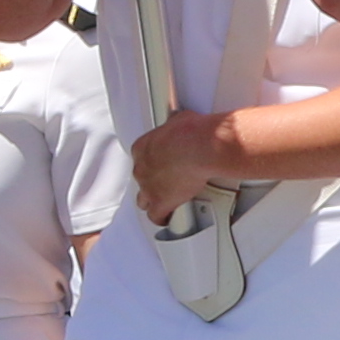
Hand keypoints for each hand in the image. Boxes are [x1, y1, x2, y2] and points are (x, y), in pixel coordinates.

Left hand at [128, 108, 234, 222]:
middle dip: (153, 182)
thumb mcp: (180, 120)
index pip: (141, 159)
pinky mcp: (160, 202)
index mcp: (142, 148)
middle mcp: (141, 168)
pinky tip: (167, 219)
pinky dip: (161, 218)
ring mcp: (149, 186)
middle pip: (142, 179)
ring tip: (164, 202)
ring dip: (152, 201)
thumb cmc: (191, 133)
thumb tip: (180, 121)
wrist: (199, 148)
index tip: (162, 165)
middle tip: (167, 182)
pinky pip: (156, 216)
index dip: (152, 163)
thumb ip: (175, 125)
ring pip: (143, 200)